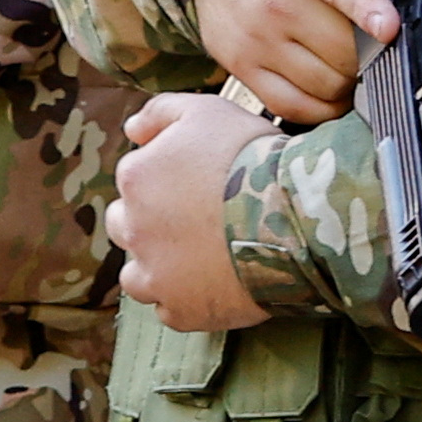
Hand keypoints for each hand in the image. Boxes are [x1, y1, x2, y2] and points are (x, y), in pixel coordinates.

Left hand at [112, 88, 279, 331]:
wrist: (294, 216)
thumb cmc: (253, 158)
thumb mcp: (206, 110)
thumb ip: (160, 112)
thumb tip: (132, 131)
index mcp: (136, 179)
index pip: (135, 179)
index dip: (168, 180)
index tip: (200, 183)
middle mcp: (134, 230)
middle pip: (127, 228)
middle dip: (153, 224)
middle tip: (196, 221)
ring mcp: (156, 276)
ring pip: (139, 277)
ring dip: (160, 268)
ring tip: (199, 260)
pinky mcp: (182, 311)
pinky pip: (172, 311)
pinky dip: (187, 301)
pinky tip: (215, 284)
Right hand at [185, 0, 399, 126]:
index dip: (365, 6)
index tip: (389, 27)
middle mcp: (272, 1)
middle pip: (344, 48)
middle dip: (374, 48)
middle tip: (381, 36)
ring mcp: (254, 39)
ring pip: (325, 83)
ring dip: (352, 77)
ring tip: (356, 54)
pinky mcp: (241, 66)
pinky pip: (294, 107)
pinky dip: (323, 104)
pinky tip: (333, 82)